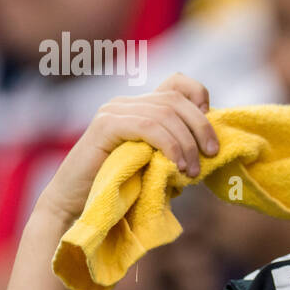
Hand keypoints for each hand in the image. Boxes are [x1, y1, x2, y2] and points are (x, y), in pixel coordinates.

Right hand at [36, 73, 220, 224]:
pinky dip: (169, 144)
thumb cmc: (120, 190)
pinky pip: (147, 126)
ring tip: (192, 170)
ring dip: (186, 143)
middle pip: (176, 99)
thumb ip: (179, 149)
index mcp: (141, 108)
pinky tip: (177, 165)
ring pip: (165, 113)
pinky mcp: (105, 125)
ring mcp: (114, 111)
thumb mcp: (158, 164)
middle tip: (212, 154)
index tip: (210, 125)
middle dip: (201, 127)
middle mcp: (127, 103)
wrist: (78, 206)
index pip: (176, 83)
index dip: (199, 95)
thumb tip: (212, 145)